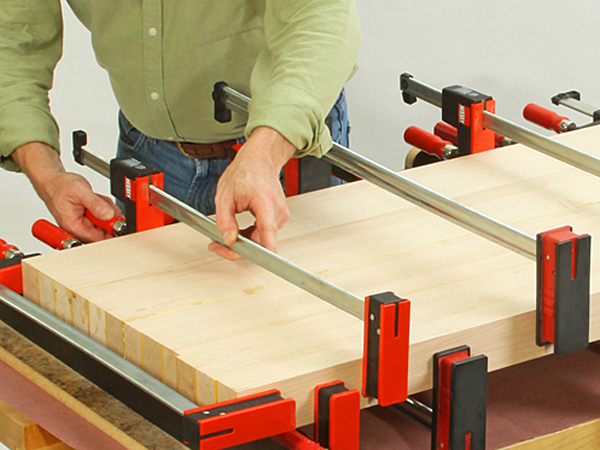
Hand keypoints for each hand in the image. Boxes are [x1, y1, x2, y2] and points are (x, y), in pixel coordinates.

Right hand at [12, 142, 120, 241]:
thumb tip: (109, 215)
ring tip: (96, 199)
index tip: (117, 220)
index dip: (111, 230)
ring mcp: (83, 224)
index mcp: (73, 225)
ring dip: (106, 210)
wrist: (53, 181)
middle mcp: (77, 228)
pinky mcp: (87, 219)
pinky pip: (102, 216)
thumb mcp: (80, 190)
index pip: (98, 238)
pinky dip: (103, 207)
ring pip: (105, 222)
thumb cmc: (59, 185)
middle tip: (104, 203)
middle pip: (104, 230)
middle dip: (109, 216)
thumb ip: (96, 204)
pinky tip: (96, 200)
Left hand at [209, 127, 295, 259]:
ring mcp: (280, 214)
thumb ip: (225, 220)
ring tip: (225, 233)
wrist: (260, 160)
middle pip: (261, 239)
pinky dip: (250, 235)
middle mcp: (277, 209)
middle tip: (217, 245)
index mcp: (264, 200)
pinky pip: (264, 233)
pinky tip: (238, 230)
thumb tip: (228, 240)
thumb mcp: (225, 195)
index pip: (267, 229)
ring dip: (244, 241)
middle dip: (239, 247)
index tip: (266, 259)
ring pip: (262, 238)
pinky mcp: (278, 217)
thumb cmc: (244, 173)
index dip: (267, 247)